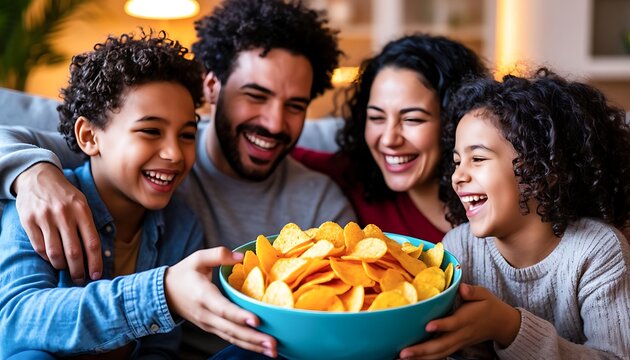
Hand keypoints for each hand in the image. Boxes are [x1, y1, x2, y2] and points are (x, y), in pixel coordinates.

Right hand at [13, 162, 101, 282]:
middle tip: (80, 280)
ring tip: (66, 270)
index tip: (96, 275)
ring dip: (62, 266)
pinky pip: (39, 247)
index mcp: (82, 210)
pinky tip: (52, 259)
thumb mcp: (82, 204)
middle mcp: (64, 214)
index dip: (95, 262)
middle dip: (78, 270)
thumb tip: (94, 255)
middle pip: (74, 252)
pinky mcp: (29, 221)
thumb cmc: (65, 195)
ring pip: (55, 253)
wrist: (38, 177)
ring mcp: (45, 217)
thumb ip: (87, 225)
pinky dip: (46, 257)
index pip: (92, 242)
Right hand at [164, 247, 276, 357]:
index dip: (239, 315)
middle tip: (274, 344)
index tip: (256, 321)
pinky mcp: (212, 329)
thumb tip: (241, 256)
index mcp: (203, 296)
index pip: (222, 308)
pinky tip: (262, 348)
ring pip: (232, 338)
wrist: (164, 293)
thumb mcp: (197, 258)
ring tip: (273, 351)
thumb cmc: (183, 274)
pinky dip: (246, 345)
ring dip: (253, 346)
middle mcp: (206, 314)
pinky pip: (230, 338)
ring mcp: (209, 325)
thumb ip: (219, 254)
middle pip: (231, 329)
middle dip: (254, 338)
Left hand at [399, 283, 520, 359]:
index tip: (428, 326)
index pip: (454, 323)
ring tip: (402, 358)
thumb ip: (473, 291)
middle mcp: (462, 334)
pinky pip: (441, 355)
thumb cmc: (489, 305)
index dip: (442, 325)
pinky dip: (427, 359)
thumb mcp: (484, 294)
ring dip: (421, 358)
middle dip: (422, 350)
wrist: (501, 324)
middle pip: (442, 345)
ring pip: (440, 354)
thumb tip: (463, 288)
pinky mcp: (456, 346)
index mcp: (468, 319)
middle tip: (404, 352)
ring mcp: (459, 342)